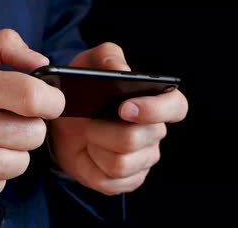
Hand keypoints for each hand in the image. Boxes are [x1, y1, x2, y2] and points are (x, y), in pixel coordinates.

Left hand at [48, 43, 187, 194]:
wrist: (61, 121)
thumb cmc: (84, 88)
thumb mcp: (89, 63)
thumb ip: (108, 57)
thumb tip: (121, 70)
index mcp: (155, 101)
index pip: (176, 107)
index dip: (155, 109)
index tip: (125, 107)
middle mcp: (155, 132)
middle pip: (136, 138)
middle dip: (105, 130)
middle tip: (89, 120)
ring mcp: (143, 159)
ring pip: (121, 163)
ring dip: (95, 148)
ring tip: (87, 136)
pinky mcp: (127, 180)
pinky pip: (109, 182)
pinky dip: (90, 168)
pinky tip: (86, 154)